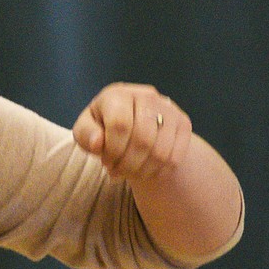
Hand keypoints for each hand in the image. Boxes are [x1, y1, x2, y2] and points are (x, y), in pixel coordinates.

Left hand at [72, 83, 192, 182]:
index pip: (120, 125)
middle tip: (117, 172)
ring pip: (161, 151)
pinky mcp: (183, 122)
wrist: (132, 121)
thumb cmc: (102, 127)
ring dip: (142, 171)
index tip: (106, 162)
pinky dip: (158, 172)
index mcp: (117, 94)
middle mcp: (146, 96)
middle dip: (127, 164)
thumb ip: (86, 134)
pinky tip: (145, 172)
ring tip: (129, 173)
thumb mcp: (85, 129)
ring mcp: (168, 108)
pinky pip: (175, 157)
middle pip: (143, 140)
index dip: (113, 150)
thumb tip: (97, 143)